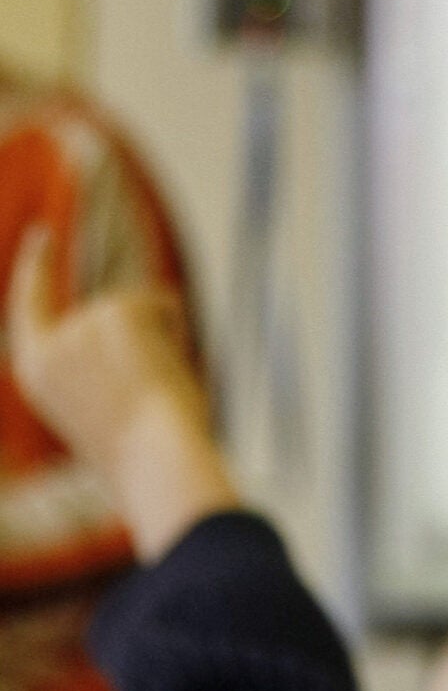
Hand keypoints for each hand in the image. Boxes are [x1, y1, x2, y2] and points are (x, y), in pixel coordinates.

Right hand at [9, 227, 235, 560]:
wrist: (153, 455)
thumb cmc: (135, 448)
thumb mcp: (98, 406)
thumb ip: (95, 365)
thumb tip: (140, 318)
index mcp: (34, 370)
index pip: (28, 305)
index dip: (36, 267)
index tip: (43, 235)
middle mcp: (50, 342)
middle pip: (110, 312)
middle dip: (142, 328)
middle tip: (158, 377)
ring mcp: (83, 321)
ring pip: (141, 313)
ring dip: (160, 342)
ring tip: (154, 386)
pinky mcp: (119, 310)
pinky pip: (164, 304)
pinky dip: (176, 329)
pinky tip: (167, 362)